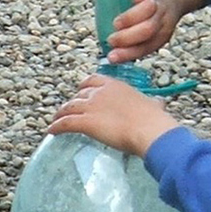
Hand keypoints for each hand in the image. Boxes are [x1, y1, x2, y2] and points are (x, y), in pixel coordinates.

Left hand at [48, 75, 181, 156]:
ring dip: (60, 114)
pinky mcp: (85, 122)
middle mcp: (100, 92)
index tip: (82, 91)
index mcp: (116, 85)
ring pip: (69, 107)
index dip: (85, 86)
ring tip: (55, 120)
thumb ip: (152, 103)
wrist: (149, 129)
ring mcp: (91, 106)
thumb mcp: (153, 105)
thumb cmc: (153, 120)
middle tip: (70, 110)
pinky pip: (65, 123)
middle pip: (79, 94)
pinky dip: (56, 127)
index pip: (94, 80)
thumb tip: (158, 104)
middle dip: (73, 102)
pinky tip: (51, 131)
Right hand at [105, 0, 205, 63]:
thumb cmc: (155, 14)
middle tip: (111, 39)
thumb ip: (132, 38)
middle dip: (127, 37)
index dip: (127, 54)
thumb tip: (111, 50)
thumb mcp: (147, 29)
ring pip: (150, 11)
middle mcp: (161, 20)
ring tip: (117, 22)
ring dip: (131, 18)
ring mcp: (158, 1)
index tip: (112, 57)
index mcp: (159, 35)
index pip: (145, 47)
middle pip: (148, 30)